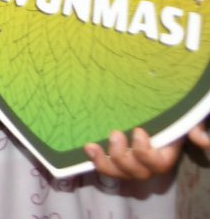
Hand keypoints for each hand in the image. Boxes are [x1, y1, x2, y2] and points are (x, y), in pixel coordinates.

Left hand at [84, 122, 209, 180]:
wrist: (155, 111)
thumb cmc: (171, 115)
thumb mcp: (186, 119)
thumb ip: (194, 128)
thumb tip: (203, 140)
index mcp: (165, 156)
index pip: (157, 164)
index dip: (144, 152)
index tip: (138, 130)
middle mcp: (148, 165)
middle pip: (136, 172)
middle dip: (122, 156)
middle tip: (116, 133)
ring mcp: (131, 164)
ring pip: (118, 174)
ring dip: (104, 163)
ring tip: (92, 146)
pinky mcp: (116, 159)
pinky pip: (106, 167)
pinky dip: (96, 161)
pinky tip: (88, 148)